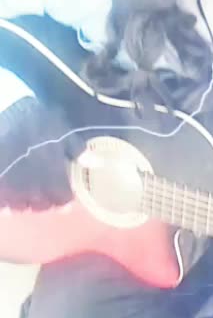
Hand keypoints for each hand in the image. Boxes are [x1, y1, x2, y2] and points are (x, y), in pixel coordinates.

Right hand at [0, 96, 84, 210]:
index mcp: (54, 176)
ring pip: (20, 206)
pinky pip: (2, 203)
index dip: (64, 198)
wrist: (5, 111)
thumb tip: (97, 163)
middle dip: (45, 201)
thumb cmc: (36, 120)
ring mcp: (12, 188)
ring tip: (26, 192)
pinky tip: (8, 196)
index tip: (64, 194)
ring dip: (25, 202)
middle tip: (45, 191)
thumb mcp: (63, 131)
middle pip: (41, 206)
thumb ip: (78, 150)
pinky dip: (6, 202)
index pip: (62, 199)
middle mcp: (33, 188)